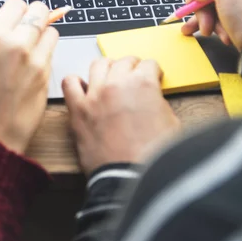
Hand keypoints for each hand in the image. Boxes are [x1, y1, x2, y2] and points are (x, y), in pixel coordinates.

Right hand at [0, 0, 58, 153]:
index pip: (16, 5)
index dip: (15, 11)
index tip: (14, 18)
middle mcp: (18, 45)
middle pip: (40, 12)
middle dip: (34, 16)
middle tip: (27, 26)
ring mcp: (37, 61)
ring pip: (51, 31)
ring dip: (43, 34)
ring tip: (30, 48)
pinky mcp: (48, 76)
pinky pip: (52, 54)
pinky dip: (45, 54)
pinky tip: (31, 66)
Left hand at [63, 57, 178, 174]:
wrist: (131, 179)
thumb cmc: (152, 157)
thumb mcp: (171, 123)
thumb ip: (159, 102)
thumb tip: (152, 98)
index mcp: (143, 84)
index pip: (148, 64)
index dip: (152, 72)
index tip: (151, 77)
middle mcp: (117, 83)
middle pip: (124, 61)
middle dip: (132, 67)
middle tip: (133, 77)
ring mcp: (95, 95)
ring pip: (98, 65)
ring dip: (107, 68)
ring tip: (110, 78)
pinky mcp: (78, 110)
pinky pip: (69, 83)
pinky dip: (75, 82)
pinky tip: (83, 89)